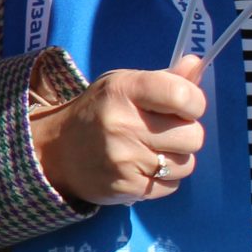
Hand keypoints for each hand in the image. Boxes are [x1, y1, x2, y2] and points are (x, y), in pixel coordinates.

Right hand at [28, 54, 206, 205]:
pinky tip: (142, 169)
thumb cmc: (99, 112)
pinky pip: (171, 186)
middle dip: (185, 135)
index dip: (194, 104)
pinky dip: (162, 180)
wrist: (55, 150)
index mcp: (123, 90)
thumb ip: (164, 79)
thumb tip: (196, 64)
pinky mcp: (126, 187)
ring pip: (185, 165)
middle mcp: (122, 124)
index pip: (184, 97)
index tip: (183, 108)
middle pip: (194, 136)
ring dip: (174, 160)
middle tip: (163, 132)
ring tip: (150, 152)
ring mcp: (124, 159)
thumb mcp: (124, 85)